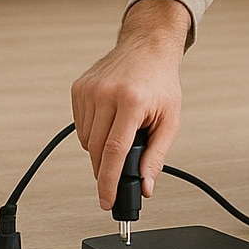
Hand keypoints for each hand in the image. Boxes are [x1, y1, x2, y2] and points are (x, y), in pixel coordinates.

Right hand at [71, 0, 189, 209]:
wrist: (147, 47)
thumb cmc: (160, 82)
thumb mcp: (169, 120)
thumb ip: (156, 156)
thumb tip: (146, 186)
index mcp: (131, 101)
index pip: (114, 152)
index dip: (109, 182)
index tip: (106, 200)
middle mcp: (106, 94)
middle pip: (98, 150)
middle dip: (106, 169)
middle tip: (119, 172)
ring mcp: (89, 89)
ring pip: (86, 141)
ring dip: (101, 149)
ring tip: (121, 134)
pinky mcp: (78, 88)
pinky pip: (80, 126)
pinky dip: (93, 132)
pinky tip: (109, 121)